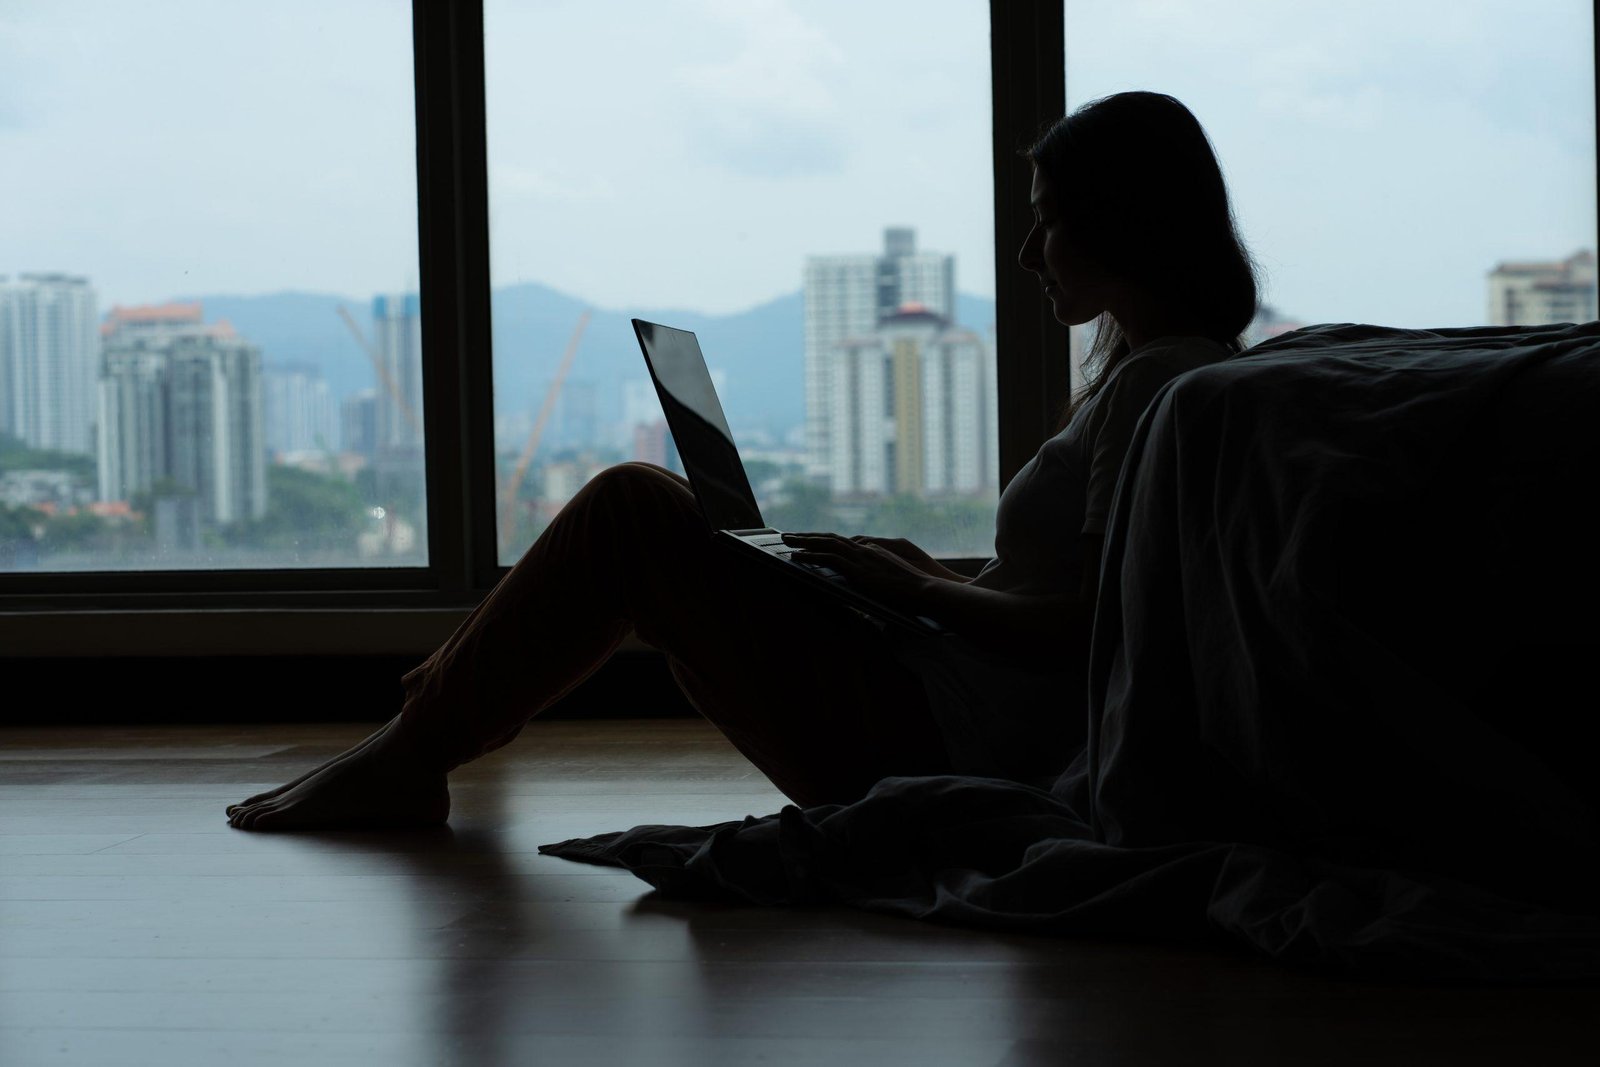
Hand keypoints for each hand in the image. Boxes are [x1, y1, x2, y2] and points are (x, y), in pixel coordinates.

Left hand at [780, 532, 937, 609]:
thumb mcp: (893, 583)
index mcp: (872, 552)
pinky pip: (828, 559)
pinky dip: (810, 556)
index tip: (812, 540)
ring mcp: (861, 558)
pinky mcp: (857, 570)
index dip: (825, 541)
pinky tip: (796, 557)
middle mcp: (864, 550)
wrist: (925, 590)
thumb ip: (880, 581)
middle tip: (789, 535)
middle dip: (808, 536)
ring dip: (803, 541)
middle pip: (831, 538)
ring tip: (786, 540)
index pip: (843, 543)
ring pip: (826, 544)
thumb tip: (872, 588)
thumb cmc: (914, 593)